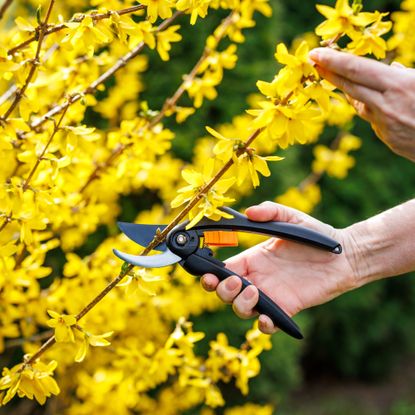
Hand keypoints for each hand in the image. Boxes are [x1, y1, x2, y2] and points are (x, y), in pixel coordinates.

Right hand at [201, 202, 358, 333]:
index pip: (223, 270)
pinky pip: (268, 325)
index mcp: (253, 259)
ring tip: (254, 291)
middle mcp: (257, 278)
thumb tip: (249, 212)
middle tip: (235, 282)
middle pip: (226, 292)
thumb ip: (271, 211)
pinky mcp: (286, 308)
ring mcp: (271, 295)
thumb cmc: (316, 235)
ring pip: (242, 309)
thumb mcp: (291, 218)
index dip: (210, 274)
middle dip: (222, 290)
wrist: (343, 255)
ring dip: (240, 304)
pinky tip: (267, 318)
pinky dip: (263, 326)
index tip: (207, 273)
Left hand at [309, 47, 414, 161]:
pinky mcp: (389, 140)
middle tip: (314, 63)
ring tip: (345, 80)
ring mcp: (386, 126)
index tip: (315, 55)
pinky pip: (375, 121)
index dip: (333, 61)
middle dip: (329, 74)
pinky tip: (383, 105)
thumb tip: (392, 69)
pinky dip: (375, 110)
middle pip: (349, 87)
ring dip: (353, 92)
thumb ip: (406, 75)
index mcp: (398, 86)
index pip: (356, 70)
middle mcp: (387, 107)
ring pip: (361, 105)